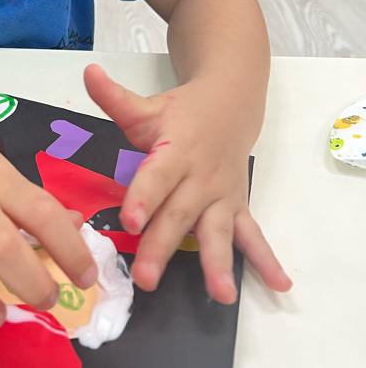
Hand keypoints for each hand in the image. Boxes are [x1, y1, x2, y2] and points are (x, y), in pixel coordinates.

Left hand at [84, 64, 291, 303]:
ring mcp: (222, 195)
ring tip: (222, 295)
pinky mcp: (237, 206)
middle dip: (163, 247)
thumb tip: (88, 72)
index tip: (129, 221)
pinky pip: (253, 234)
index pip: (156, 177)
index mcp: (175, 151)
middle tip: (147, 278)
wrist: (231, 103)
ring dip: (219, 263)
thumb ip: (114, 97)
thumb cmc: (181, 112)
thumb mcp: (147, 106)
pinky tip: (279, 285)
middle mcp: (200, 177)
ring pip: (218, 231)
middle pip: (179, 214)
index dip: (143, 198)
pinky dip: (266, 260)